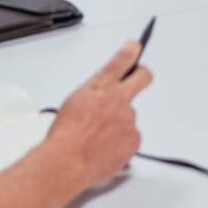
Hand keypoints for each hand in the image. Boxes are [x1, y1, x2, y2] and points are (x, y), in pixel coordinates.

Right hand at [44, 40, 150, 189]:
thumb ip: (94, 95)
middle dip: (143, 74)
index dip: (131, 51)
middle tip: (140, 78)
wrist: (67, 160)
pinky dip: (121, 142)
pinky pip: (130, 137)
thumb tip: (101, 99)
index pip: (122, 59)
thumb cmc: (64, 135)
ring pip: (129, 116)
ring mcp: (129, 117)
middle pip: (143, 77)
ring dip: (119, 123)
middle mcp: (118, 98)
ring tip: (99, 137)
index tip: (135, 47)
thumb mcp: (74, 102)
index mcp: (100, 85)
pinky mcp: (134, 137)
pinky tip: (106, 148)